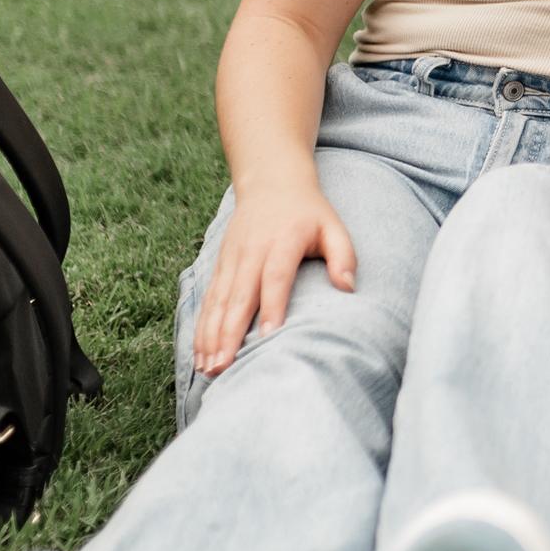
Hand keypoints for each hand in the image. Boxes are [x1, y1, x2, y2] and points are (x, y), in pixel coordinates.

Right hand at [191, 178, 356, 377]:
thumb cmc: (309, 212)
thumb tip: (349, 287)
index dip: (272, 306)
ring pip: (218, 302)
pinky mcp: (220, 265)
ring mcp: (231, 259)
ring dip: (210, 336)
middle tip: (225, 366)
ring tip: (209, 368)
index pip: (275, 278)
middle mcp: (251, 252)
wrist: (271, 182)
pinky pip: (209, 300)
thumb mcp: (334, 226)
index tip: (268, 336)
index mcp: (282, 242)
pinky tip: (200, 353)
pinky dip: (202, 327)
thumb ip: (344, 256)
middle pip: (239, 296)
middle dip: (230, 333)